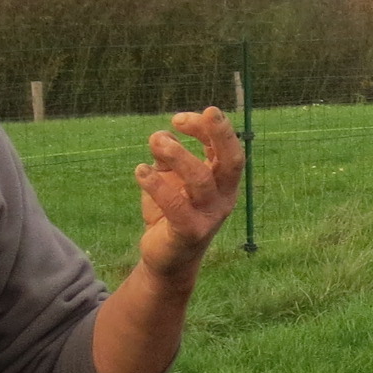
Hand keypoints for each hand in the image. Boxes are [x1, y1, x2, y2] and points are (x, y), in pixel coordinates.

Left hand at [136, 108, 243, 278]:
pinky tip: (141, 171)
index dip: (208, 128)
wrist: (167, 258)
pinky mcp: (190, 233)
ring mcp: (209, 216)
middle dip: (219, 134)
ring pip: (201, 180)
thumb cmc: (172, 212)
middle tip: (198, 114)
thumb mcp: (171, 178)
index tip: (178, 119)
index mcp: (224, 181)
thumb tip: (160, 135)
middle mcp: (224, 197)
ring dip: (179, 156)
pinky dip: (158, 186)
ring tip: (156, 141)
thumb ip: (168, 156)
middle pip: (232, 161)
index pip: (226, 148)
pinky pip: (177, 207)